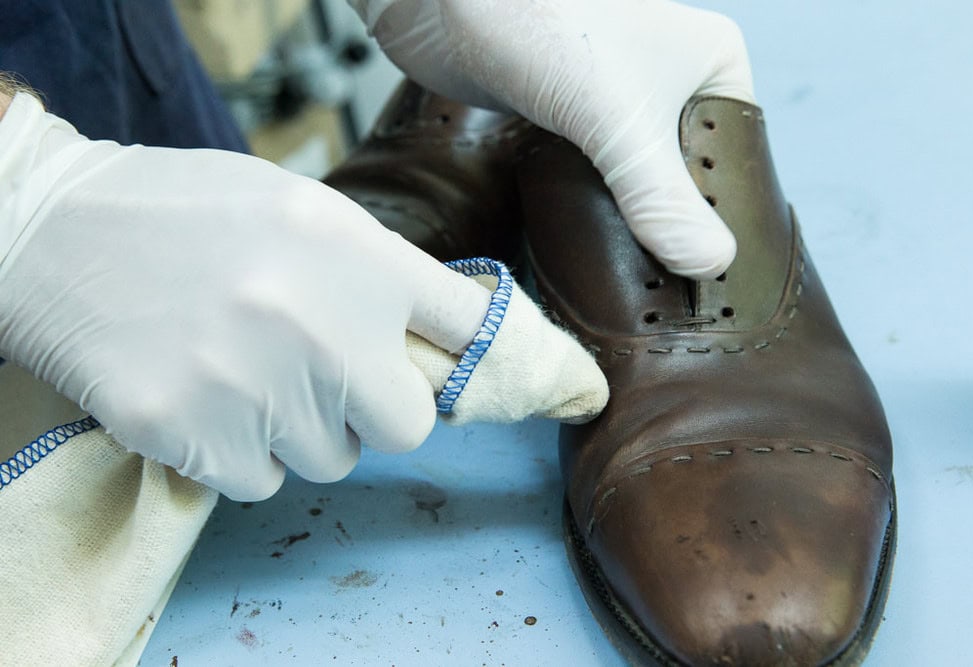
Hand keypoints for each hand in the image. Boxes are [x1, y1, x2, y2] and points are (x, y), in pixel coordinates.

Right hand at [0, 93, 499, 500]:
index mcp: (358, 253)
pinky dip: (240, 453)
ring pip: (331, 459)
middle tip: (329, 380)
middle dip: (376, 411)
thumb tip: (427, 335)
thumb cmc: (183, 214)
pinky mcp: (194, 435)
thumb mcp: (298, 211)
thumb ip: (371, 271)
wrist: (51, 230)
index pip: (467, 324)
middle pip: (411, 423)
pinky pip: (260, 480)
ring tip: (246, 373)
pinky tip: (205, 397)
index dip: (470, 349)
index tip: (454, 362)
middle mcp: (322, 326)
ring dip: (301, 431)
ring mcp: (258, 388)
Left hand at [350, 0, 754, 278]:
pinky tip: (594, 238)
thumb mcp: (615, 120)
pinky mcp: (572, 114)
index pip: (739, 158)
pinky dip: (598, 205)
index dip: (725, 215)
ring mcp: (619, 97)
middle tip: (666, 280)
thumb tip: (711, 263)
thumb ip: (661, 196)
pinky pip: (601, 173)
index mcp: (712, 64)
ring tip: (633, 270)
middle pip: (689, 173)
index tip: (710, 273)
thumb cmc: (541, 26)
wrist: (446, 2)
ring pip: (642, 177)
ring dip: (632, 218)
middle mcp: (672, 79)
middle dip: (672, 221)